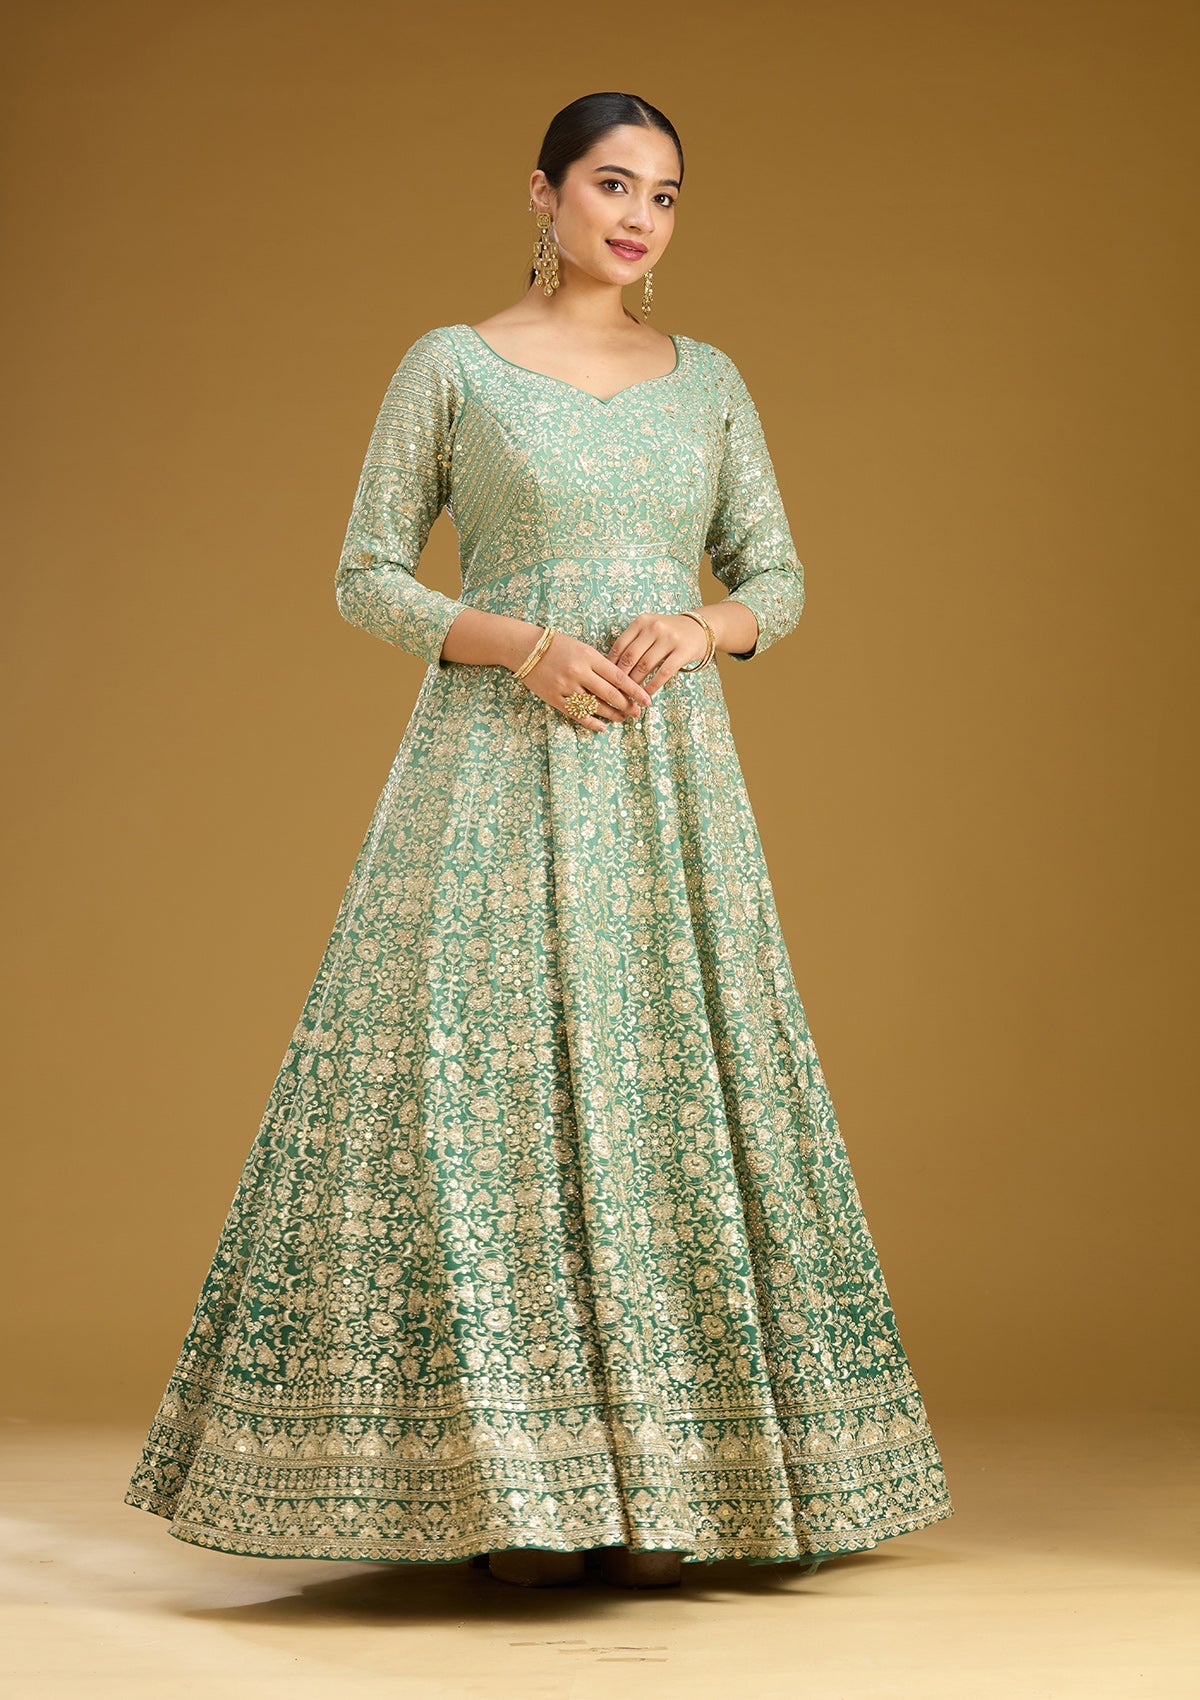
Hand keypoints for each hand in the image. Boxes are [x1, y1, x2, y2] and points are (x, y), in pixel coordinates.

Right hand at [516, 630, 651, 731]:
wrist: (525, 648)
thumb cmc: (558, 646)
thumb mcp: (583, 648)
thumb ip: (600, 664)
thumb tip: (621, 684)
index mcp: (589, 656)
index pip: (618, 676)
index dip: (634, 690)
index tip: (646, 700)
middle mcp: (579, 672)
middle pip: (609, 694)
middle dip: (626, 705)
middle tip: (637, 713)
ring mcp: (566, 686)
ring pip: (595, 706)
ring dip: (612, 715)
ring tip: (622, 719)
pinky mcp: (554, 698)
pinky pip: (577, 714)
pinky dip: (591, 722)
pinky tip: (602, 727)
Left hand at [606, 612, 707, 695]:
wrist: (701, 628)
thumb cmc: (669, 632)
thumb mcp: (649, 629)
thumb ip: (633, 642)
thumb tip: (611, 668)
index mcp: (641, 621)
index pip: (620, 646)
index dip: (610, 665)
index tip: (605, 680)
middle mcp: (654, 627)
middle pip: (630, 657)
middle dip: (621, 677)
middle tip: (615, 691)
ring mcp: (669, 639)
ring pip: (645, 666)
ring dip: (635, 684)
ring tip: (629, 696)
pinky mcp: (682, 651)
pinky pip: (663, 673)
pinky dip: (652, 686)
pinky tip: (647, 695)